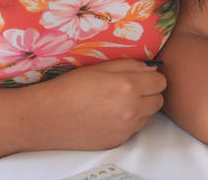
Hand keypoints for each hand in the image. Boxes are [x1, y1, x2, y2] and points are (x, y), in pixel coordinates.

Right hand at [33, 58, 165, 150]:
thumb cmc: (70, 87)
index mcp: (127, 87)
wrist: (47, 117)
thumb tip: (151, 68)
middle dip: (150, 92)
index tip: (143, 76)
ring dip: (141, 108)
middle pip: (158, 100)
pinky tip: (110, 115)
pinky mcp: (117, 142)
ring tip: (119, 101)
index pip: (160, 82)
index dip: (152, 77)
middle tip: (132, 88)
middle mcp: (130, 110)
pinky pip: (134, 129)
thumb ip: (130, 65)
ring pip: (149, 116)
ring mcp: (125, 129)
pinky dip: (129, 122)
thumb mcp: (100, 67)